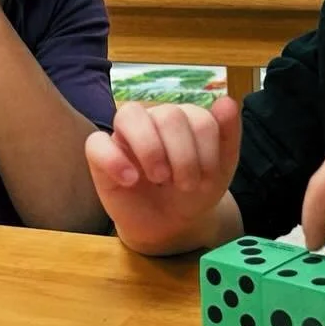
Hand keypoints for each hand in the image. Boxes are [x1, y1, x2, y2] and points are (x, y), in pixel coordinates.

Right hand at [85, 97, 240, 253]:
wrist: (169, 224)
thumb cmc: (192, 192)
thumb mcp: (219, 170)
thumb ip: (228, 135)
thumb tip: (227, 101)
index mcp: (184, 119)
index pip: (198, 117)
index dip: (207, 150)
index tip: (207, 179)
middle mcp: (154, 119)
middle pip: (168, 115)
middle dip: (183, 156)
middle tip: (185, 185)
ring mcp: (125, 135)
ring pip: (129, 115)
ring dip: (151, 149)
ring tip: (160, 178)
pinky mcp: (101, 156)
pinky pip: (96, 143)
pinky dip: (114, 160)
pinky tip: (131, 180)